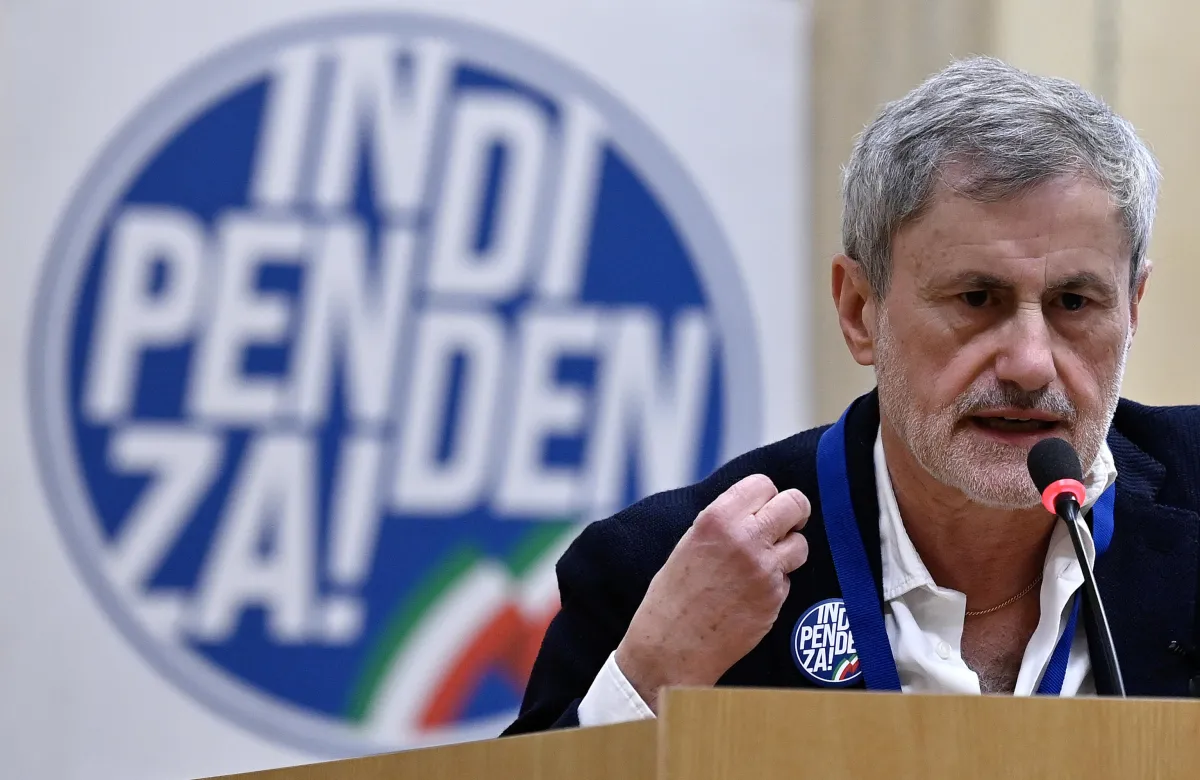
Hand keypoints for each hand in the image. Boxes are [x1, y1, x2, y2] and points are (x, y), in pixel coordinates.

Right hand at [614, 473, 809, 712]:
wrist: (671, 647)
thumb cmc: (673, 596)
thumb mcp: (690, 543)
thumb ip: (725, 522)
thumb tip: (757, 509)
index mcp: (717, 518)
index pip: (763, 484)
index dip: (765, 497)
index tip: (762, 508)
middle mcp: (745, 538)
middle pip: (794, 504)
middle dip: (792, 513)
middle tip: (783, 526)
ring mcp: (764, 569)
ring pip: (800, 544)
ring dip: (787, 551)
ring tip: (761, 565)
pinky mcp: (774, 598)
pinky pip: (788, 579)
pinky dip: (775, 583)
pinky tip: (750, 594)